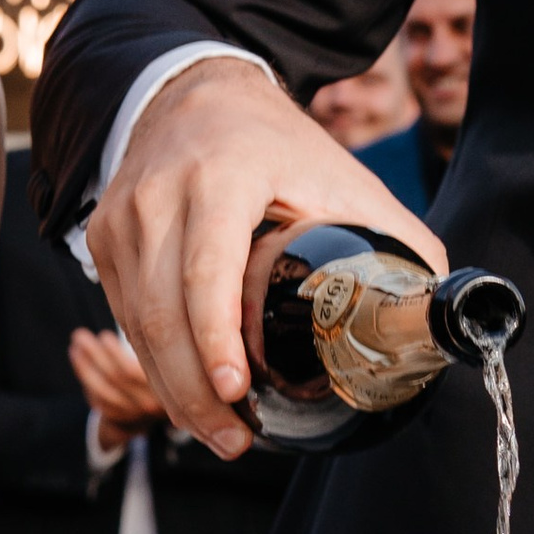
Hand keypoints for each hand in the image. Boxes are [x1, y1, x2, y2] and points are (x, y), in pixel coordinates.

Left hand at [69, 325, 163, 457]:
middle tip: (79, 335)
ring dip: (84, 367)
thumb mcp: (166, 351)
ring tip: (75, 347)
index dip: (115, 353)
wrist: (165, 402)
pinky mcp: (120, 420)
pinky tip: (79, 361)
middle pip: (115, 379)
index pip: (133, 372)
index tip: (104, 336)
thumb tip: (134, 306)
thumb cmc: (165, 363)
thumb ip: (153, 337)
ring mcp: (134, 415)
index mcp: (168, 386)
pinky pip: (98, 400)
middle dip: (94, 355)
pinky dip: (86, 379)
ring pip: (102, 391)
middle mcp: (151, 404)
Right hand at [84, 62, 444, 456]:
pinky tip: (190, 395)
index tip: (236, 390)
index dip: (216, 339)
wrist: (197, 93)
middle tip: (236, 440)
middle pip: (163, 316)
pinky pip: (124, 317)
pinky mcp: (102, 240)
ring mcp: (121, 219)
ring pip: (136, 327)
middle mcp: (157, 196)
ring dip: (174, 391)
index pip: (206, 270)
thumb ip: (395, 235)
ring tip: (219, 432)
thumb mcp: (342, 174)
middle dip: (196, 393)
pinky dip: (156, 364)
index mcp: (220, 177)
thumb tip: (431, 309)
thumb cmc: (275, 144)